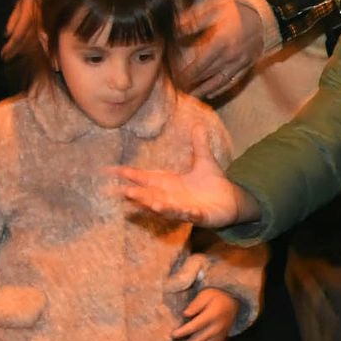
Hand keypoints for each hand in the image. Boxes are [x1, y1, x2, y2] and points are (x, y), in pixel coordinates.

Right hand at [114, 147, 257, 230]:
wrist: (231, 201)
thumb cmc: (213, 184)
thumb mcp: (205, 161)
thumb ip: (199, 144)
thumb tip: (198, 124)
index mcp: (169, 183)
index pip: (145, 178)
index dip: (129, 174)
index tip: (109, 170)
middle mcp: (172, 197)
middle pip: (151, 196)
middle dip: (138, 195)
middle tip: (123, 192)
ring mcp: (184, 208)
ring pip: (167, 208)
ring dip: (159, 207)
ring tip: (151, 204)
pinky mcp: (199, 215)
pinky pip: (191, 215)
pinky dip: (187, 213)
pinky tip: (186, 210)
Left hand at [168, 285, 237, 340]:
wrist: (234, 302)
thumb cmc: (216, 296)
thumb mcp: (206, 294)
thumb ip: (196, 304)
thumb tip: (185, 314)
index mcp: (212, 316)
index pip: (196, 326)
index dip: (184, 331)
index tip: (172, 335)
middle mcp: (216, 329)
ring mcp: (219, 338)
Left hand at [174, 0, 263, 98]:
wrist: (267, 13)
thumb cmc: (239, 8)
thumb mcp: (215, 7)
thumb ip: (194, 19)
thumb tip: (176, 29)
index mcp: (221, 42)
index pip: (199, 64)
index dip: (186, 74)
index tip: (174, 79)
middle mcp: (230, 56)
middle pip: (207, 75)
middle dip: (191, 83)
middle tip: (178, 89)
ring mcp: (240, 62)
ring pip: (219, 82)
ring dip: (204, 90)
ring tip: (191, 96)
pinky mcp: (248, 65)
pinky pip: (233, 81)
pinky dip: (221, 89)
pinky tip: (211, 94)